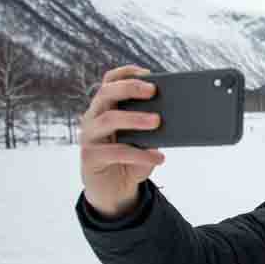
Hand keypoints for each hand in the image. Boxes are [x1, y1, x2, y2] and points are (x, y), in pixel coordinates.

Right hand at [79, 65, 164, 218]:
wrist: (114, 191)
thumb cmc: (131, 160)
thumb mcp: (144, 140)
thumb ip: (152, 127)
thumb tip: (174, 115)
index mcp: (106, 108)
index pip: (110, 81)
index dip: (126, 73)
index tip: (148, 73)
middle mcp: (93, 117)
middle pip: (106, 93)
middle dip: (130, 88)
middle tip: (153, 91)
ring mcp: (89, 137)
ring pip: (108, 119)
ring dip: (135, 118)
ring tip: (158, 121)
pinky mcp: (90, 157)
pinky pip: (116, 151)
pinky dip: (140, 153)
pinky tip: (159, 157)